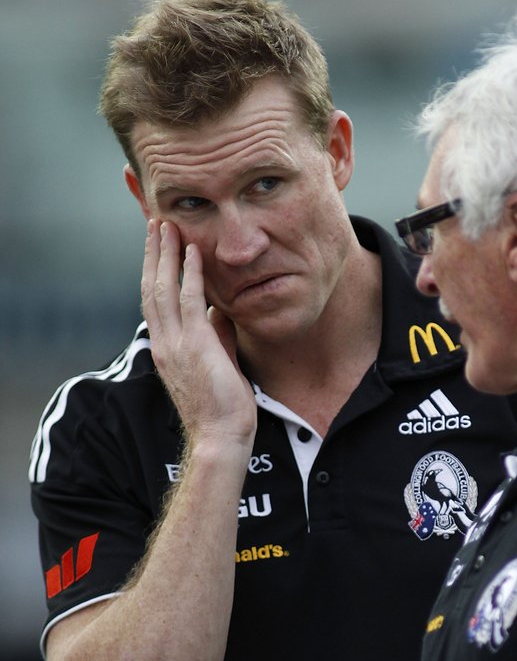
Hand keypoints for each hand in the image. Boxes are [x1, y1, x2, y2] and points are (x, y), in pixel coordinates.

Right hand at [142, 220, 256, 449]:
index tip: (156, 246)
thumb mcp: (219, 363)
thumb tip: (222, 310)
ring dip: (165, 254)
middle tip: (155, 223)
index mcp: (166, 348)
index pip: (154, 302)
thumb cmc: (223, 408)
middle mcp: (164, 343)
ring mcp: (176, 344)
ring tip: (167, 226)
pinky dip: (190, 274)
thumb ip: (217, 335)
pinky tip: (193, 252)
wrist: (221, 437)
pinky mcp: (195, 345)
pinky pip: (190, 301)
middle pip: (150, 288)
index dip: (153, 271)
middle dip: (152, 254)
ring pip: (162, 289)